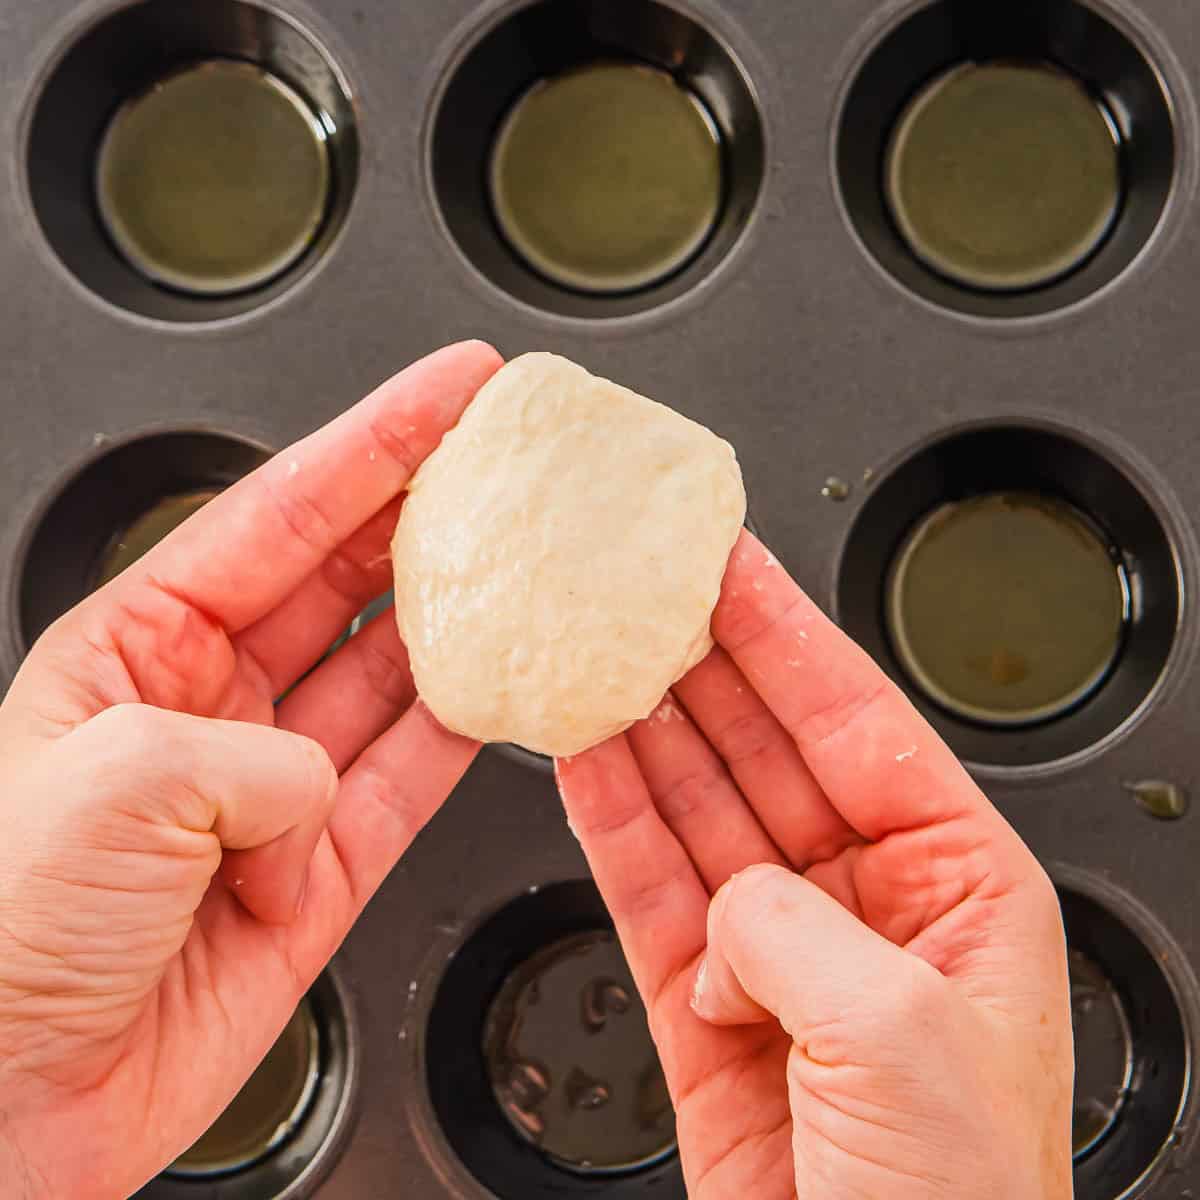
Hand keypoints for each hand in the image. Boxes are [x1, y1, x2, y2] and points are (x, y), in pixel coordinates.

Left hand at [0, 342, 502, 1198]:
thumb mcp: (108, 789)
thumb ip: (253, 754)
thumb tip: (323, 783)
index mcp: (133, 652)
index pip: (277, 514)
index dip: (373, 443)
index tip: (450, 393)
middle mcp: (208, 709)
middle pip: (346, 577)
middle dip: (429, 512)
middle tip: (510, 463)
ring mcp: (270, 791)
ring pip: (391, 677)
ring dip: (462, 621)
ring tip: (529, 569)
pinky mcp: (318, 874)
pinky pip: (407, 783)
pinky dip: (462, 737)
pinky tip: (505, 690)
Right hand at [556, 530, 1072, 1199]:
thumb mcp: (899, 1033)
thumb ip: (792, 926)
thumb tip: (724, 903)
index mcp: (957, 883)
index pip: (856, 718)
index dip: (784, 633)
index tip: (727, 562)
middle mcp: (867, 903)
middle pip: (764, 746)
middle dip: (699, 665)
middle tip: (638, 593)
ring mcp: (778, 951)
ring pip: (696, 808)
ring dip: (642, 731)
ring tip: (588, 660)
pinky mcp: (705, 1007)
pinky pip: (648, 888)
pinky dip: (610, 822)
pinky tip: (580, 760)